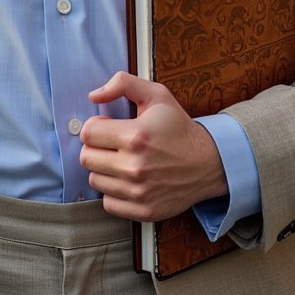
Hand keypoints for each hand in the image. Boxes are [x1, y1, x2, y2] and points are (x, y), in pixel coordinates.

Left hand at [81, 71, 226, 221]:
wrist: (208, 162)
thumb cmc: (179, 127)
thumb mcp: (156, 94)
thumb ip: (123, 83)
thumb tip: (94, 95)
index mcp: (135, 136)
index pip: (88, 134)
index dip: (95, 126)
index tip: (108, 126)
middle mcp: (135, 167)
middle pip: (86, 158)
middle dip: (96, 147)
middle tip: (113, 143)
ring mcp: (139, 192)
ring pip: (95, 180)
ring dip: (104, 169)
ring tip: (122, 160)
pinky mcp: (143, 211)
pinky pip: (108, 203)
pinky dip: (114, 192)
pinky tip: (127, 179)